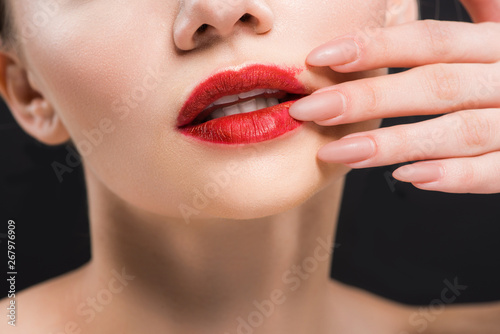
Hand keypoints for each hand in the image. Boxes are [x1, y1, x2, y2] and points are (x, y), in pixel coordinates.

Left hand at [290, 1, 499, 193]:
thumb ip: (481, 6)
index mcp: (499, 42)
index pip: (430, 41)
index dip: (374, 48)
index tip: (319, 59)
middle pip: (434, 85)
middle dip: (368, 99)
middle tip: (310, 110)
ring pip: (458, 131)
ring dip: (395, 143)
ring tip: (339, 152)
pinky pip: (497, 171)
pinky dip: (455, 176)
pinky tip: (407, 178)